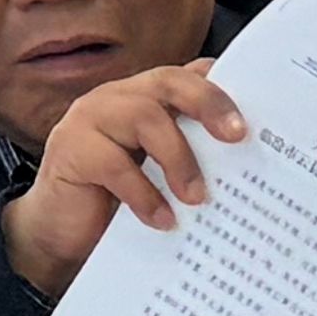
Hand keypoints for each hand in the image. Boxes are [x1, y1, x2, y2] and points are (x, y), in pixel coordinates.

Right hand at [0, 61, 248, 299]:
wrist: (58, 238)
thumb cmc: (118, 205)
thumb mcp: (163, 180)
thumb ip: (193, 161)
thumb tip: (251, 168)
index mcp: (146, 99)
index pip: (189, 77)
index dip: (224, 86)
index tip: (258, 111)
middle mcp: (119, 98)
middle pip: (169, 81)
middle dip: (209, 103)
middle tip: (237, 136)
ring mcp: (90, 118)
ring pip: (144, 116)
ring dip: (178, 158)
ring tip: (197, 199)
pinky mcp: (70, 149)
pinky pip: (113, 162)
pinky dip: (144, 194)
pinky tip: (162, 221)